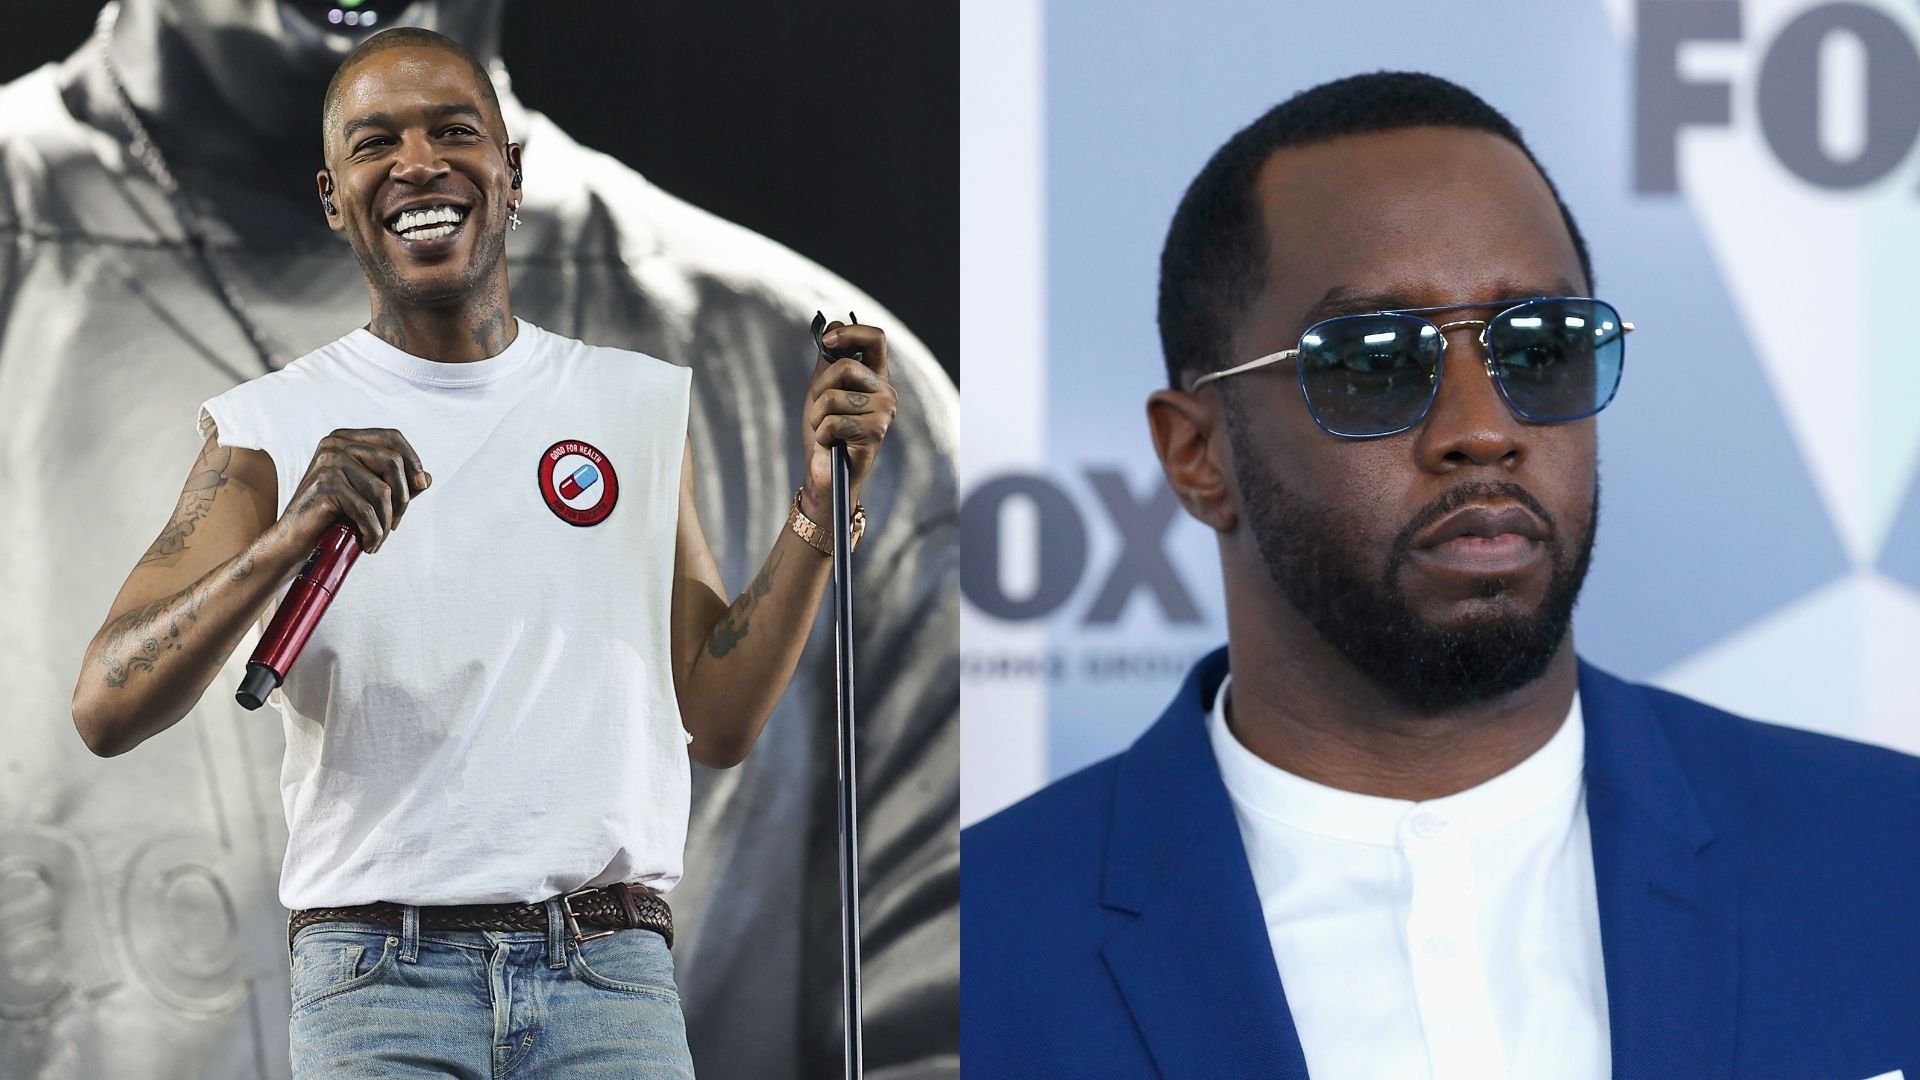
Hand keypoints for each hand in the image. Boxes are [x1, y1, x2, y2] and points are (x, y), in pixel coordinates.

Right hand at [284, 428, 430, 553]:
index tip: (421, 486)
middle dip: (402, 498)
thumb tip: (426, 479)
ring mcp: (328, 461)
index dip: (413, 460)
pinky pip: (366, 510)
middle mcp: (336, 444)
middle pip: (392, 462)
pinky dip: (373, 532)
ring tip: (378, 537)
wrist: (294, 540)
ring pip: (382, 490)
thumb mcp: (368, 496)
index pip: (392, 437)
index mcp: (346, 439)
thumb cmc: (333, 517)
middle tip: (395, 524)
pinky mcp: (324, 484)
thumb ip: (397, 484)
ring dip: (386, 521)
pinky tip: (368, 544)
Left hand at [803, 319, 896, 517]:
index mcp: (876, 376)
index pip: (876, 338)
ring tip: (826, 431)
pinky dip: (822, 434)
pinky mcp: (876, 432)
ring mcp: (884, 412)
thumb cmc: (826, 431)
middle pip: (846, 367)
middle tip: (820, 408)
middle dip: (820, 388)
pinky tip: (832, 444)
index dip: (850, 333)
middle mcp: (886, 391)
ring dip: (818, 416)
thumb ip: (829, 359)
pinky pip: (833, 421)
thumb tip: (832, 325)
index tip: (827, 342)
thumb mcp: (822, 389)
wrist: (826, 471)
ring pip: (833, 397)